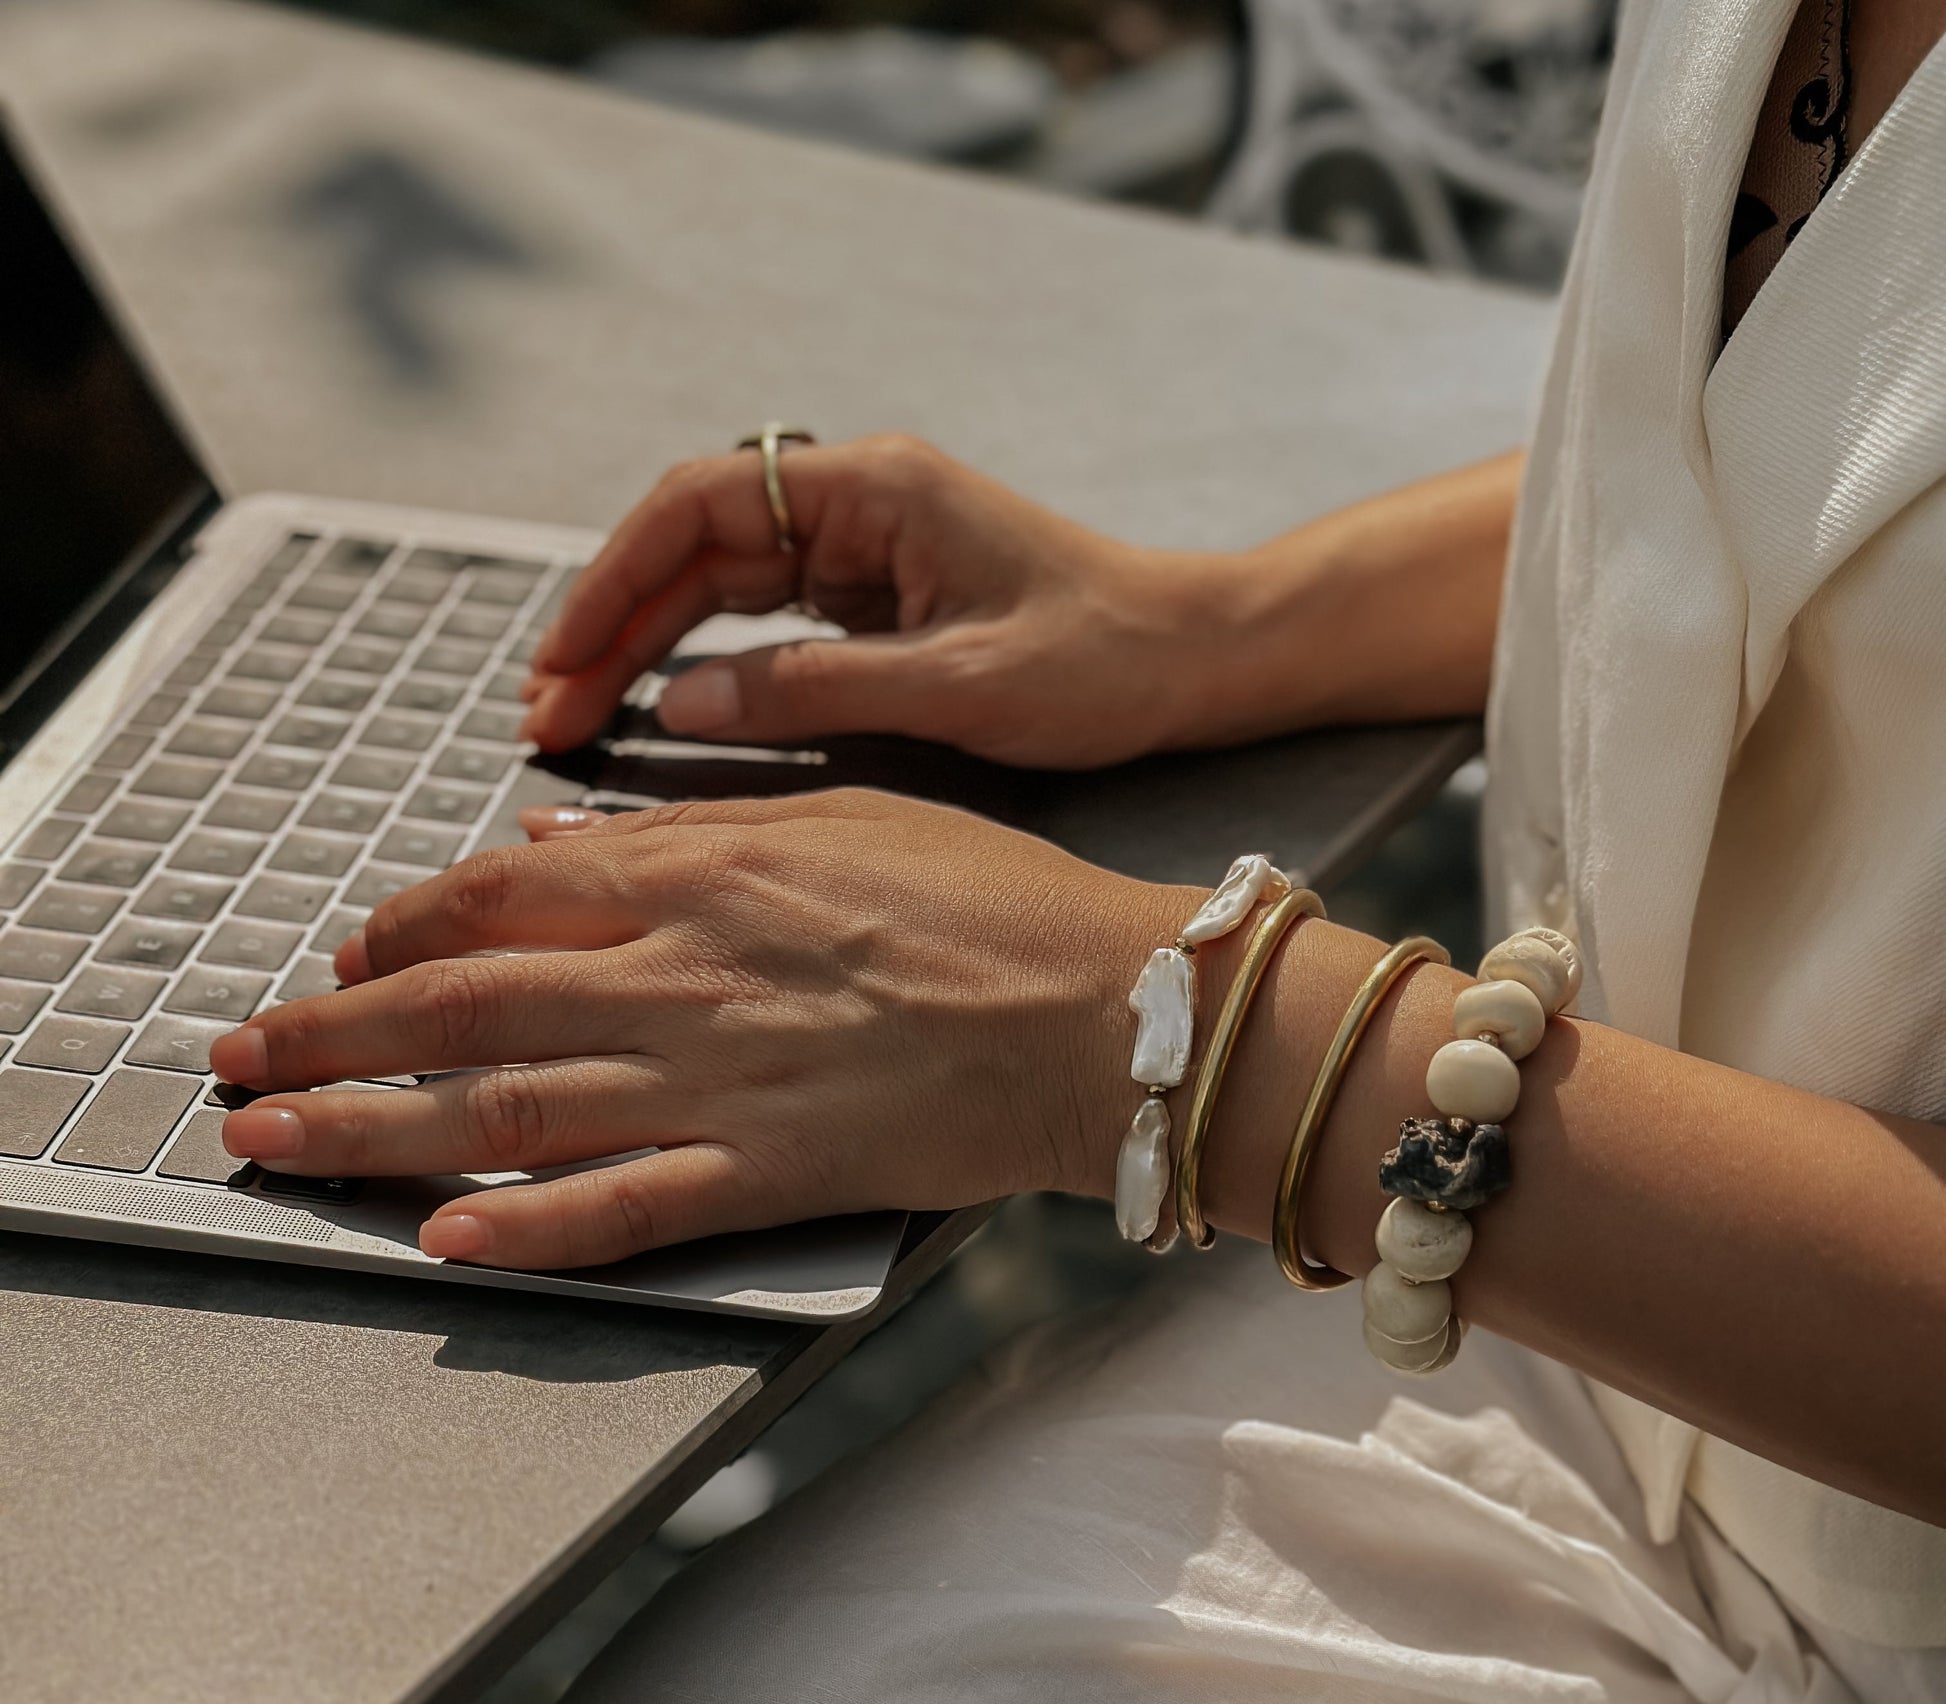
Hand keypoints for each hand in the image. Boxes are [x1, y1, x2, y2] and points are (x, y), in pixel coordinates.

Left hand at [211, 792, 1183, 1268]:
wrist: (1105, 1006)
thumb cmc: (995, 902)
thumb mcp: (843, 815)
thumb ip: (687, 827)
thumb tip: (556, 839)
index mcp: (701, 871)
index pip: (498, 895)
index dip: (397, 929)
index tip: (343, 959)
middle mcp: (684, 971)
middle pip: (460, 1003)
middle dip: (325, 1036)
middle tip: (233, 1065)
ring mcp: (720, 1077)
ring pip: (506, 1106)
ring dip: (371, 1134)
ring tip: (271, 1153)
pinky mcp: (772, 1172)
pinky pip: (627, 1206)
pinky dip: (531, 1228)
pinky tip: (448, 1242)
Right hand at [523, 434, 1248, 768]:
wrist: (1189, 657)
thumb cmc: (1102, 659)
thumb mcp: (958, 685)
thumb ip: (816, 691)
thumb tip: (682, 702)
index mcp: (874, 490)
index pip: (700, 506)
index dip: (614, 579)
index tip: (563, 656)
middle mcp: (856, 502)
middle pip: (692, 545)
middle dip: (612, 624)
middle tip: (547, 711)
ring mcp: (862, 546)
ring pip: (717, 582)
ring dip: (645, 645)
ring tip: (578, 716)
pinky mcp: (875, 594)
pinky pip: (763, 616)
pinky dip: (706, 659)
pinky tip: (662, 705)